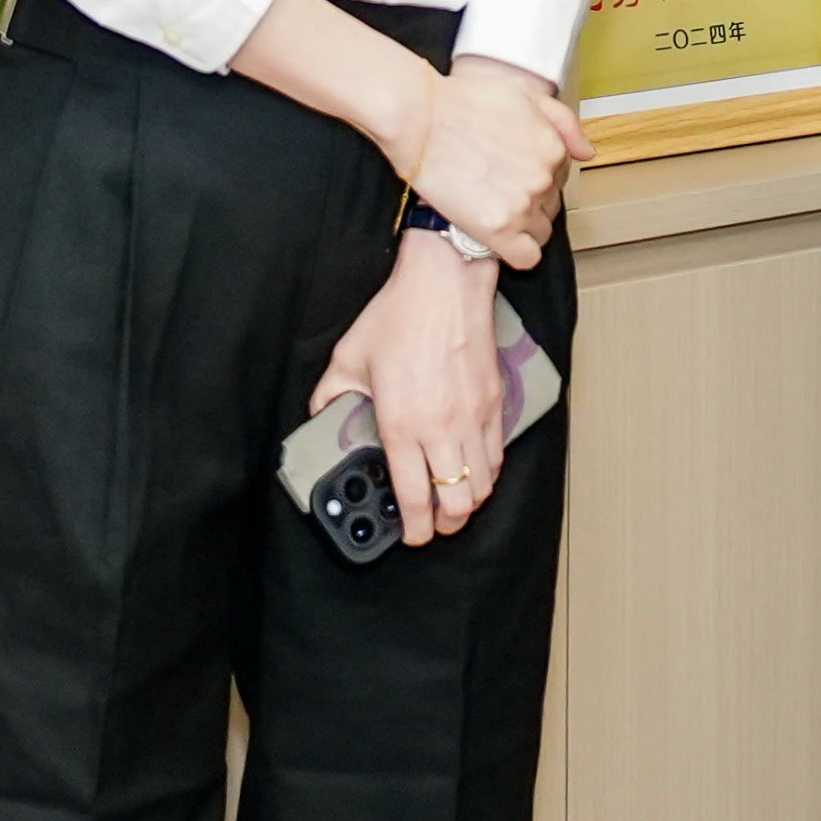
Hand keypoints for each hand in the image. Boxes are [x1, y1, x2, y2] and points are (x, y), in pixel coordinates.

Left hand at [318, 234, 518, 544]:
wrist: (444, 284)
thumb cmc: (400, 316)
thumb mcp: (348, 358)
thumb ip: (330, 396)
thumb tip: (323, 415)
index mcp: (402, 424)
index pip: (415, 498)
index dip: (415, 529)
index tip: (412, 536)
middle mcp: (441, 428)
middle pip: (456, 504)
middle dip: (445, 525)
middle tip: (433, 525)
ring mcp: (473, 417)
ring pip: (482, 485)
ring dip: (469, 504)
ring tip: (455, 505)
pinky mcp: (494, 402)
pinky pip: (497, 455)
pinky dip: (488, 473)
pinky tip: (475, 471)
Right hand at [406, 56, 582, 265]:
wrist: (419, 118)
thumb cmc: (463, 102)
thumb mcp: (524, 93)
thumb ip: (563, 121)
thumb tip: (586, 152)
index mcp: (553, 148)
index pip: (559, 178)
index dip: (535, 175)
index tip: (513, 173)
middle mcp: (543, 178)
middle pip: (551, 206)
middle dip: (530, 200)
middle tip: (498, 189)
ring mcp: (523, 205)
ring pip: (540, 232)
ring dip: (522, 226)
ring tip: (492, 209)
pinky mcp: (498, 229)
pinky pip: (527, 258)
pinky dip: (517, 252)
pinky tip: (498, 237)